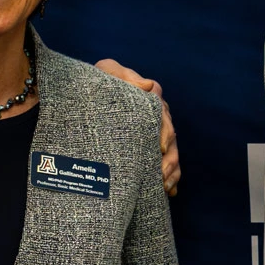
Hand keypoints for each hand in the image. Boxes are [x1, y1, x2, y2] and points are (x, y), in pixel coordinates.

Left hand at [94, 59, 179, 195]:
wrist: (93, 91)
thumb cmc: (101, 80)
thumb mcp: (108, 71)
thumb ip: (125, 76)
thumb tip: (148, 86)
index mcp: (150, 99)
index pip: (162, 116)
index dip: (164, 133)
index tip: (159, 149)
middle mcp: (157, 117)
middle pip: (171, 140)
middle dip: (169, 160)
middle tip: (161, 177)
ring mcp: (156, 133)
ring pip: (171, 154)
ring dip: (171, 172)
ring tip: (164, 188)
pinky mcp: (151, 147)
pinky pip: (166, 164)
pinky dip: (170, 178)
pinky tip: (168, 192)